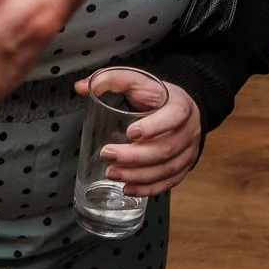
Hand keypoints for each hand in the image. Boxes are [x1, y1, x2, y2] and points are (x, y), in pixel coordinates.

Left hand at [77, 74, 201, 195]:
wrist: (183, 108)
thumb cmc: (157, 95)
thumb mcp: (137, 80)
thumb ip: (110, 79)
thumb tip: (80, 87)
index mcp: (180, 107)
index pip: (173, 117)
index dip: (153, 127)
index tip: (130, 132)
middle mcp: (188, 131)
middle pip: (164, 149)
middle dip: (134, 156)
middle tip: (107, 154)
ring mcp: (188, 152)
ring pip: (165, 169)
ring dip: (137, 175)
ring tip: (112, 173)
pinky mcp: (183, 167)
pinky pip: (167, 182)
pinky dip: (147, 188)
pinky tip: (128, 188)